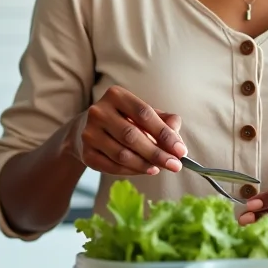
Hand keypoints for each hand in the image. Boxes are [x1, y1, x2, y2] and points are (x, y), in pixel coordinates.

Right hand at [61, 85, 186, 176]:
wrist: (86, 130)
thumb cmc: (123, 120)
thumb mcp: (143, 114)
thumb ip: (165, 121)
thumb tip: (178, 140)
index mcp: (116, 95)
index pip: (144, 114)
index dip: (164, 133)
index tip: (181, 150)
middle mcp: (99, 111)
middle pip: (132, 136)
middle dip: (157, 153)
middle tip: (175, 166)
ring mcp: (89, 133)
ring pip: (122, 154)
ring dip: (145, 165)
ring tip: (160, 168)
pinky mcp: (86, 153)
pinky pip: (112, 167)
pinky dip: (131, 171)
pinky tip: (145, 170)